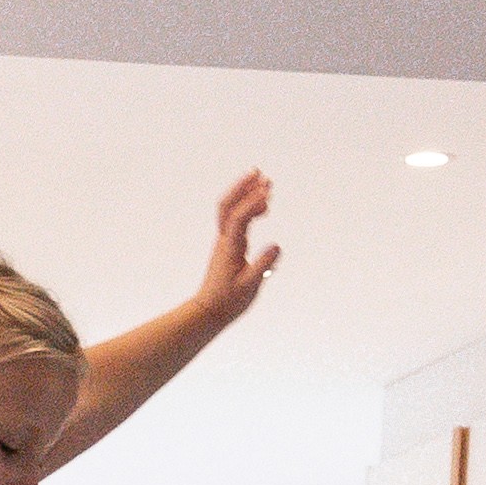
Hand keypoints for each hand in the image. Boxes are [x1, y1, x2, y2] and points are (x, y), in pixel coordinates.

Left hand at [196, 168, 280, 329]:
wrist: (209, 311)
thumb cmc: (228, 301)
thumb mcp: (249, 286)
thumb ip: (262, 266)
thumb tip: (276, 246)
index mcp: (229, 248)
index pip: (238, 219)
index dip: (251, 204)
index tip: (268, 195)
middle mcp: (225, 240)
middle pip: (228, 206)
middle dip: (243, 187)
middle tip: (259, 173)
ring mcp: (225, 241)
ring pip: (231, 210)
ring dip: (245, 193)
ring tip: (264, 181)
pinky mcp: (228, 245)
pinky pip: (235, 219)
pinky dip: (247, 207)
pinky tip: (263, 206)